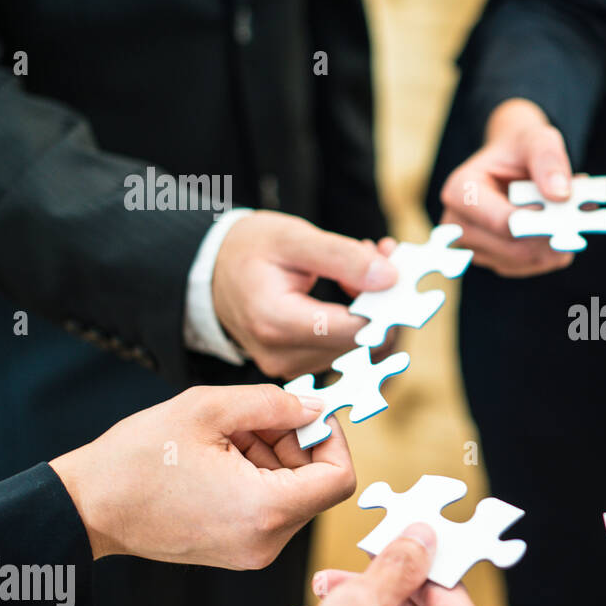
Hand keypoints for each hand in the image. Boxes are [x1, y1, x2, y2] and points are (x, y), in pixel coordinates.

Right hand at [49, 385, 355, 568]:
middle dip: (295, 443)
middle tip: (252, 418)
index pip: (340, 478)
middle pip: (317, 484)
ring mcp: (253, 551)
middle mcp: (267, 542)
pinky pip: (270, 507)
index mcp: (266, 511)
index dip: (332, 439)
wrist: (85, 508)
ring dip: (274, 456)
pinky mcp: (238, 550)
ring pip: (294, 493)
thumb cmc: (137, 459)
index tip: (306, 415)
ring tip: (227, 435)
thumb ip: (274, 404)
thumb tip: (315, 409)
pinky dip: (258, 475)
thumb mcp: (208, 409)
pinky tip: (221, 456)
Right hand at [213, 210, 399, 378]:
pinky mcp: (297, 367)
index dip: (383, 303)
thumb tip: (390, 278)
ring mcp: (288, 367)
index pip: (353, 329)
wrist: (211, 272)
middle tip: (380, 256)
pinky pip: (343, 350)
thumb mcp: (293, 238)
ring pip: (357, 349)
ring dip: (371, 310)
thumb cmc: (249, 250)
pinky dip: (357, 321)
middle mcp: (281, 355)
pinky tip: (353, 288)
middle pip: (360, 344)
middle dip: (380, 302)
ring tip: (359, 266)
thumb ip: (343, 257)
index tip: (395, 267)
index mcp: (276, 322)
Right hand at [438, 98, 576, 276]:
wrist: (513, 160)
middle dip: (551, 236)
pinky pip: (531, 266)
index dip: (538, 223)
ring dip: (555, 244)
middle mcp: (459, 225)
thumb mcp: (538, 139)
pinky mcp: (494, 260)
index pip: (501, 223)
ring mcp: (474, 247)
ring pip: (525, 262)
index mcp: (460, 191)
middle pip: (514, 249)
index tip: (566, 214)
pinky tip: (560, 229)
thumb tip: (561, 195)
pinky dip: (553, 251)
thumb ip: (549, 161)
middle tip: (583, 219)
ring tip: (571, 217)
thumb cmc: (521, 148)